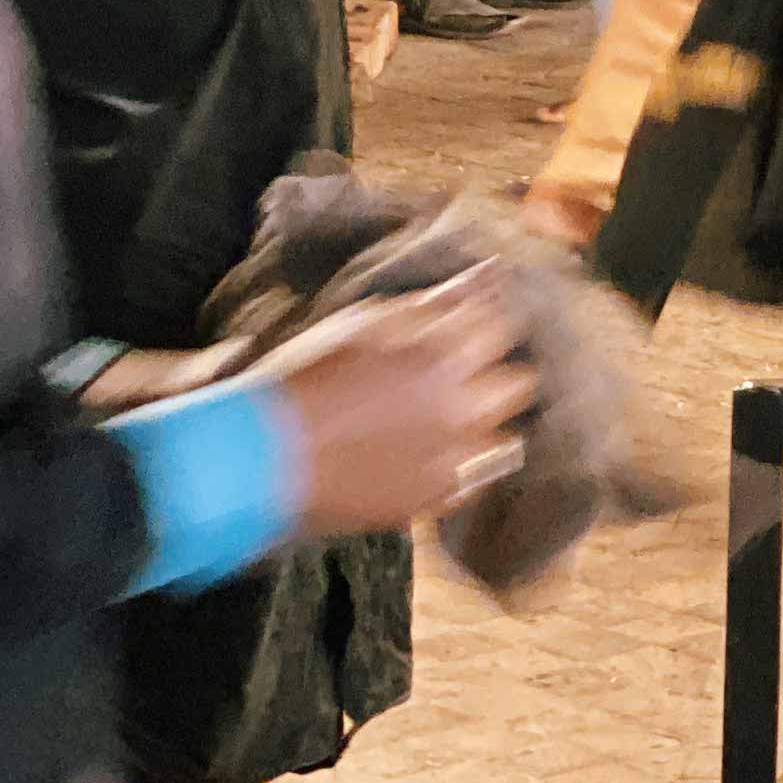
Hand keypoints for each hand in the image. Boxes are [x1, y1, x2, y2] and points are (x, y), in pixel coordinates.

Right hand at [264, 271, 533, 538]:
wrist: (264, 456)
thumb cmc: (305, 378)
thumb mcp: (363, 324)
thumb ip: (430, 306)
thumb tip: (475, 283)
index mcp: (446, 352)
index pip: (502, 326)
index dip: (484, 325)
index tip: (467, 330)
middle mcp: (464, 405)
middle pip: (518, 383)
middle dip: (492, 376)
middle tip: (456, 378)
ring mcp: (454, 457)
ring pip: (504, 437)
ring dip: (481, 426)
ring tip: (441, 423)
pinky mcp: (437, 500)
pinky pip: (476, 480)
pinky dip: (460, 467)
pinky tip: (426, 456)